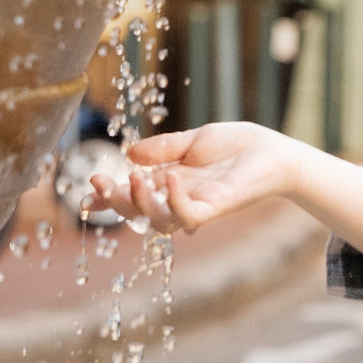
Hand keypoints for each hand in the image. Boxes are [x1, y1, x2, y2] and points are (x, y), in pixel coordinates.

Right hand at [86, 122, 301, 233]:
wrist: (275, 151)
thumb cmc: (238, 146)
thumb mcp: (193, 141)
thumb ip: (162, 149)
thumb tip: (129, 154)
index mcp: (169, 184)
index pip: (133, 196)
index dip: (108, 198)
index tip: (87, 191)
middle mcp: (179, 200)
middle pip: (139, 213)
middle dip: (115, 201)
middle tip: (99, 182)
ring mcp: (197, 207)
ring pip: (158, 220)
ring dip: (139, 202)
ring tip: (132, 178)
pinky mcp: (217, 208)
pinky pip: (190, 214)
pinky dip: (175, 200)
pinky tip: (169, 178)